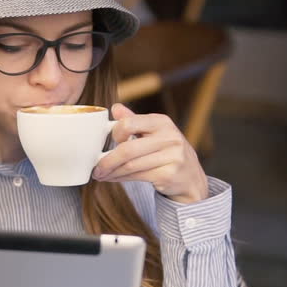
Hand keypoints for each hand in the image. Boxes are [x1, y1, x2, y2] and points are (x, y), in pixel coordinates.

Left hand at [92, 103, 208, 203]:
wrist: (190, 177)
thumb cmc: (167, 152)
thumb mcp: (154, 132)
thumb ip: (134, 120)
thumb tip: (115, 107)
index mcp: (162, 122)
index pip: (129, 123)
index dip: (115, 134)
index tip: (108, 142)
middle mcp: (169, 137)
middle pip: (128, 149)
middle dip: (107, 160)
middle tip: (96, 168)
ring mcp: (172, 156)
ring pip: (131, 165)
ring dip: (112, 171)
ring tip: (101, 174)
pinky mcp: (169, 175)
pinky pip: (138, 176)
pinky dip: (121, 178)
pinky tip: (113, 178)